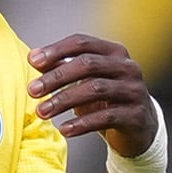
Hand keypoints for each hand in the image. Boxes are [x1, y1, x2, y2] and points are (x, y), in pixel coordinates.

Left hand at [28, 33, 154, 155]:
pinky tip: (64, 129)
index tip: (32, 61)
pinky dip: (82, 123)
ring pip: (96, 89)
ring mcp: (134, 90)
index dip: (56, 50)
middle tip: (32, 90)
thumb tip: (33, 58)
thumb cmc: (107, 100)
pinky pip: (106, 117)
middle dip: (56, 77)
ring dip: (64, 100)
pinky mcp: (135, 115)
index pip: (82, 43)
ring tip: (41, 112)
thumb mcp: (85, 81)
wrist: (139, 128)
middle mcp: (127, 67)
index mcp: (114, 52)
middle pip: (88, 64)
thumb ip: (62, 68)